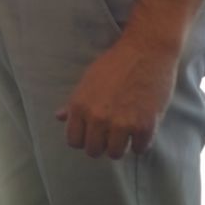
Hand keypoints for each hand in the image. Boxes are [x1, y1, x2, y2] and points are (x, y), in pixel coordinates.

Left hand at [55, 36, 179, 158]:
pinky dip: (141, 142)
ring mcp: (121, 124)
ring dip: (121, 145)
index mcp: (80, 106)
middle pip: (93, 151)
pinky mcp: (144, 126)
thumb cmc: (115, 63)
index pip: (73, 141)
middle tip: (111, 133)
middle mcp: (97, 118)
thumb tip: (59, 117)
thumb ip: (74, 103)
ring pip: (115, 154)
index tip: (92, 133)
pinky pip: (139, 149)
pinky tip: (141, 128)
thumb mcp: (88, 80)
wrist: (145, 51)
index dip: (83, 139)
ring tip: (126, 132)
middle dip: (102, 144)